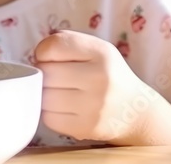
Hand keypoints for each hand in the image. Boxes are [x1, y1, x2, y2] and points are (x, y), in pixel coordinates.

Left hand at [34, 30, 157, 143]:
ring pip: (44, 96)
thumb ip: (65, 43)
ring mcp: (94, 105)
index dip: (44, 52)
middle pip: (46, 72)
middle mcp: (100, 78)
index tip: (51, 59)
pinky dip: (50, 113)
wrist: (135, 112)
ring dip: (45, 94)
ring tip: (60, 92)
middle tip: (54, 77)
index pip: (53, 46)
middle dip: (44, 74)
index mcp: (101, 53)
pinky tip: (64, 108)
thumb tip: (35, 56)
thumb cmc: (106, 75)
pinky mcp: (86, 128)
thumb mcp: (96, 50)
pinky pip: (48, 118)